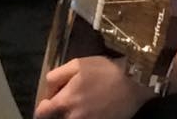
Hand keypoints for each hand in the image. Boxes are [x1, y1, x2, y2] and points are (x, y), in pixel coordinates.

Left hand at [34, 56, 154, 118]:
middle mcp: (73, 117)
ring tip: (83, 103)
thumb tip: (47, 89)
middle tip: (68, 101)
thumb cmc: (105, 71)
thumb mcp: (78, 64)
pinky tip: (92, 109)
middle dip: (58, 112)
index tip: (48, 103)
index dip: (42, 108)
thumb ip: (57, 75)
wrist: (134, 84)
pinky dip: (85, 116)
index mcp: (65, 100)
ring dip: (71, 114)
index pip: (42, 112)